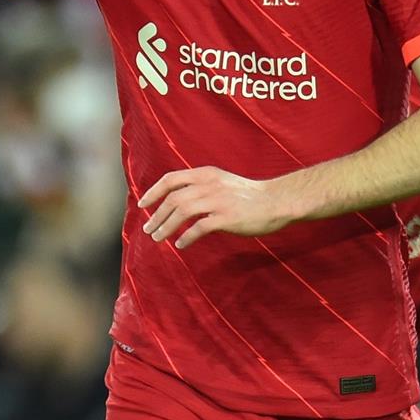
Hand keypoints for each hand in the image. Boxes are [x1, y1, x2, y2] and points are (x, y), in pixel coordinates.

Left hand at [137, 167, 298, 247]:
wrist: (277, 200)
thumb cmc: (248, 195)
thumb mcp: (221, 181)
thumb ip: (201, 186)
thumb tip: (177, 200)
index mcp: (206, 174)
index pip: (171, 179)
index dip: (153, 191)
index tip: (142, 205)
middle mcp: (209, 184)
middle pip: (173, 198)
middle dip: (157, 215)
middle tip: (148, 229)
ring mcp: (218, 200)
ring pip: (182, 212)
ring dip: (166, 227)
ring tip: (158, 238)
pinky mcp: (227, 217)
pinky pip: (199, 228)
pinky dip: (187, 237)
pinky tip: (180, 245)